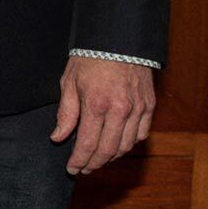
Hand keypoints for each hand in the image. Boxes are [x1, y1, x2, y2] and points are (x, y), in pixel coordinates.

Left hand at [53, 57, 154, 173]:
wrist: (119, 39)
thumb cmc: (89, 58)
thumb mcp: (69, 82)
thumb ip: (66, 113)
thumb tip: (58, 137)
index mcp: (96, 104)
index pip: (87, 144)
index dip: (79, 160)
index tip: (72, 169)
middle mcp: (120, 110)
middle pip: (108, 150)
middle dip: (94, 164)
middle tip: (84, 169)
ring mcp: (138, 109)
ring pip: (126, 145)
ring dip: (111, 157)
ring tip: (98, 160)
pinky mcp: (149, 106)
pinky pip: (141, 134)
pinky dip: (129, 144)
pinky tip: (117, 146)